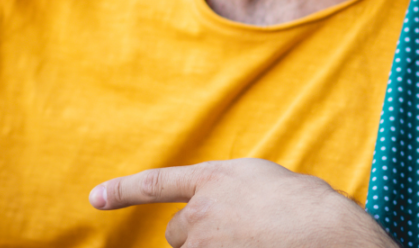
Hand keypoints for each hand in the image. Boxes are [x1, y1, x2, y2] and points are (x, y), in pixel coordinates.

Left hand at [88, 159, 397, 247]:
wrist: (324, 230)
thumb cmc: (309, 206)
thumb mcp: (267, 181)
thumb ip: (237, 189)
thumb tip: (229, 207)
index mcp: (217, 177)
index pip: (158, 183)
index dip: (123, 189)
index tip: (95, 197)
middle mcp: (202, 209)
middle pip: (179, 232)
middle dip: (198, 235)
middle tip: (238, 233)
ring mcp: (205, 242)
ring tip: (255, 241)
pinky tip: (252, 245)